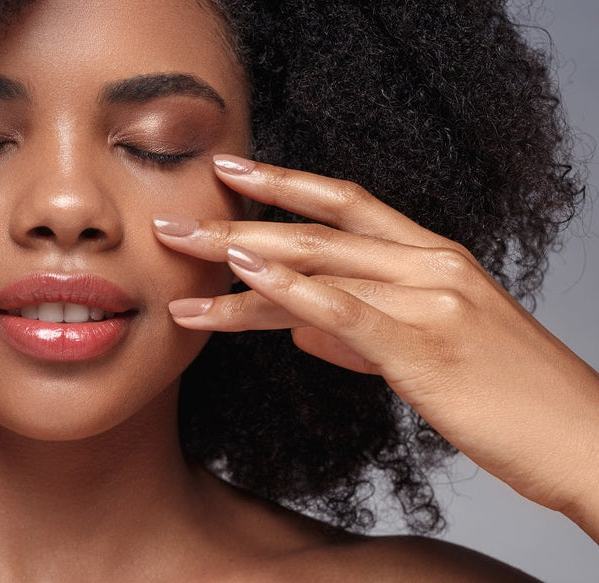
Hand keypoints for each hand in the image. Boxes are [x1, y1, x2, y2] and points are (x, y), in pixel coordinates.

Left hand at [153, 154, 598, 535]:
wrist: (583, 439)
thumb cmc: (510, 398)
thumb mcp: (435, 352)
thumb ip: (363, 335)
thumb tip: (302, 333)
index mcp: (434, 258)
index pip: (346, 203)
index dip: (283, 182)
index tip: (228, 171)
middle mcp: (430, 264)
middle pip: (315, 228)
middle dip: (236, 221)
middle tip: (171, 221)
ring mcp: (428, 298)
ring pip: (316, 263)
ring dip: (237, 258)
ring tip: (178, 256)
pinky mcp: (424, 344)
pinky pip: (343, 307)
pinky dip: (287, 287)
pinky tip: (242, 275)